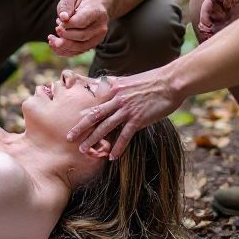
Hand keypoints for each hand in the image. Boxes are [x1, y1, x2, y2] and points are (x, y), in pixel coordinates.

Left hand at [48, 0, 108, 56]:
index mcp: (97, 11)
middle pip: (82, 35)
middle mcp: (100, 27)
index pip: (82, 21)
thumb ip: (65, 4)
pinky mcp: (91, 46)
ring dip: (63, 46)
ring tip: (51, 40)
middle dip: (65, 36)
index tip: (57, 23)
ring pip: (81, 47)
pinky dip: (65, 51)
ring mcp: (97, 38)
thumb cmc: (79, 1)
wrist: (93, 8)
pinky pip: (78, 52)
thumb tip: (63, 17)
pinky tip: (54, 46)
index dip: (69, 24)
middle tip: (55, 30)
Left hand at [65, 67, 183, 159]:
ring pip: (105, 126)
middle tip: (68, 138)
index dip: (81, 112)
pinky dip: (118, 147)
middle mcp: (117, 98)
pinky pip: (125, 135)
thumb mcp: (127, 81)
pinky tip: (111, 157)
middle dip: (80, 127)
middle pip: (94, 115)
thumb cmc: (151, 81)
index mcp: (113, 88)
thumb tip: (103, 86)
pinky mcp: (138, 118)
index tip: (68, 121)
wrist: (171, 82)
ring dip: (93, 139)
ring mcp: (127, 108)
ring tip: (84, 150)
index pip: (93, 102)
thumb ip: (114, 86)